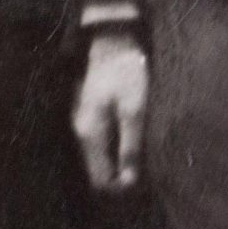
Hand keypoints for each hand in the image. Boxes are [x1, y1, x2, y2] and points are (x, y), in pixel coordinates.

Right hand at [74, 32, 147, 191]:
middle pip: (98, 170)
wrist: (112, 40)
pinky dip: (116, 148)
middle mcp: (80, 131)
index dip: (121, 188)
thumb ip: (130, 146)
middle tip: (146, 171)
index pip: (100, 180)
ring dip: (119, 162)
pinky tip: (132, 140)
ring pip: (99, 157)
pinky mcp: (89, 115)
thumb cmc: (126, 72)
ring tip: (142, 155)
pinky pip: (101, 143)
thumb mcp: (134, 110)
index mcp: (89, 133)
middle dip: (121, 176)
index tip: (143, 183)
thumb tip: (130, 181)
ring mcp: (82, 122)